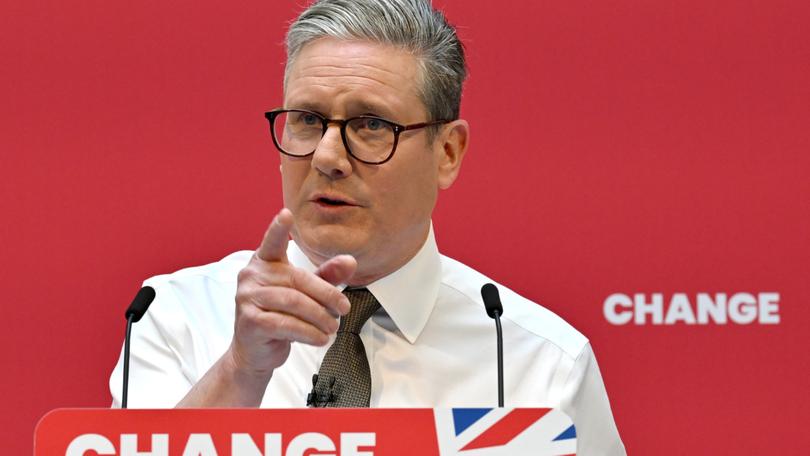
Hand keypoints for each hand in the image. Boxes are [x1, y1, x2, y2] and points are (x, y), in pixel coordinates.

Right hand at [230, 208, 355, 379]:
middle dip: (326, 295)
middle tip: (344, 308)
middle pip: (298, 280)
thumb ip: (326, 275)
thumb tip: (350, 261)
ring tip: (333, 327)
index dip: (279, 229)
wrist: (255, 350)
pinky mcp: (250, 322)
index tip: (286, 214)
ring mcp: (247, 298)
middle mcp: (251, 276)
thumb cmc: (280, 314)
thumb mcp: (306, 292)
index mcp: (264, 262)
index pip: (272, 242)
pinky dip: (309, 333)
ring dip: (320, 317)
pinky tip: (320, 338)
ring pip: (294, 303)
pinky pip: (286, 324)